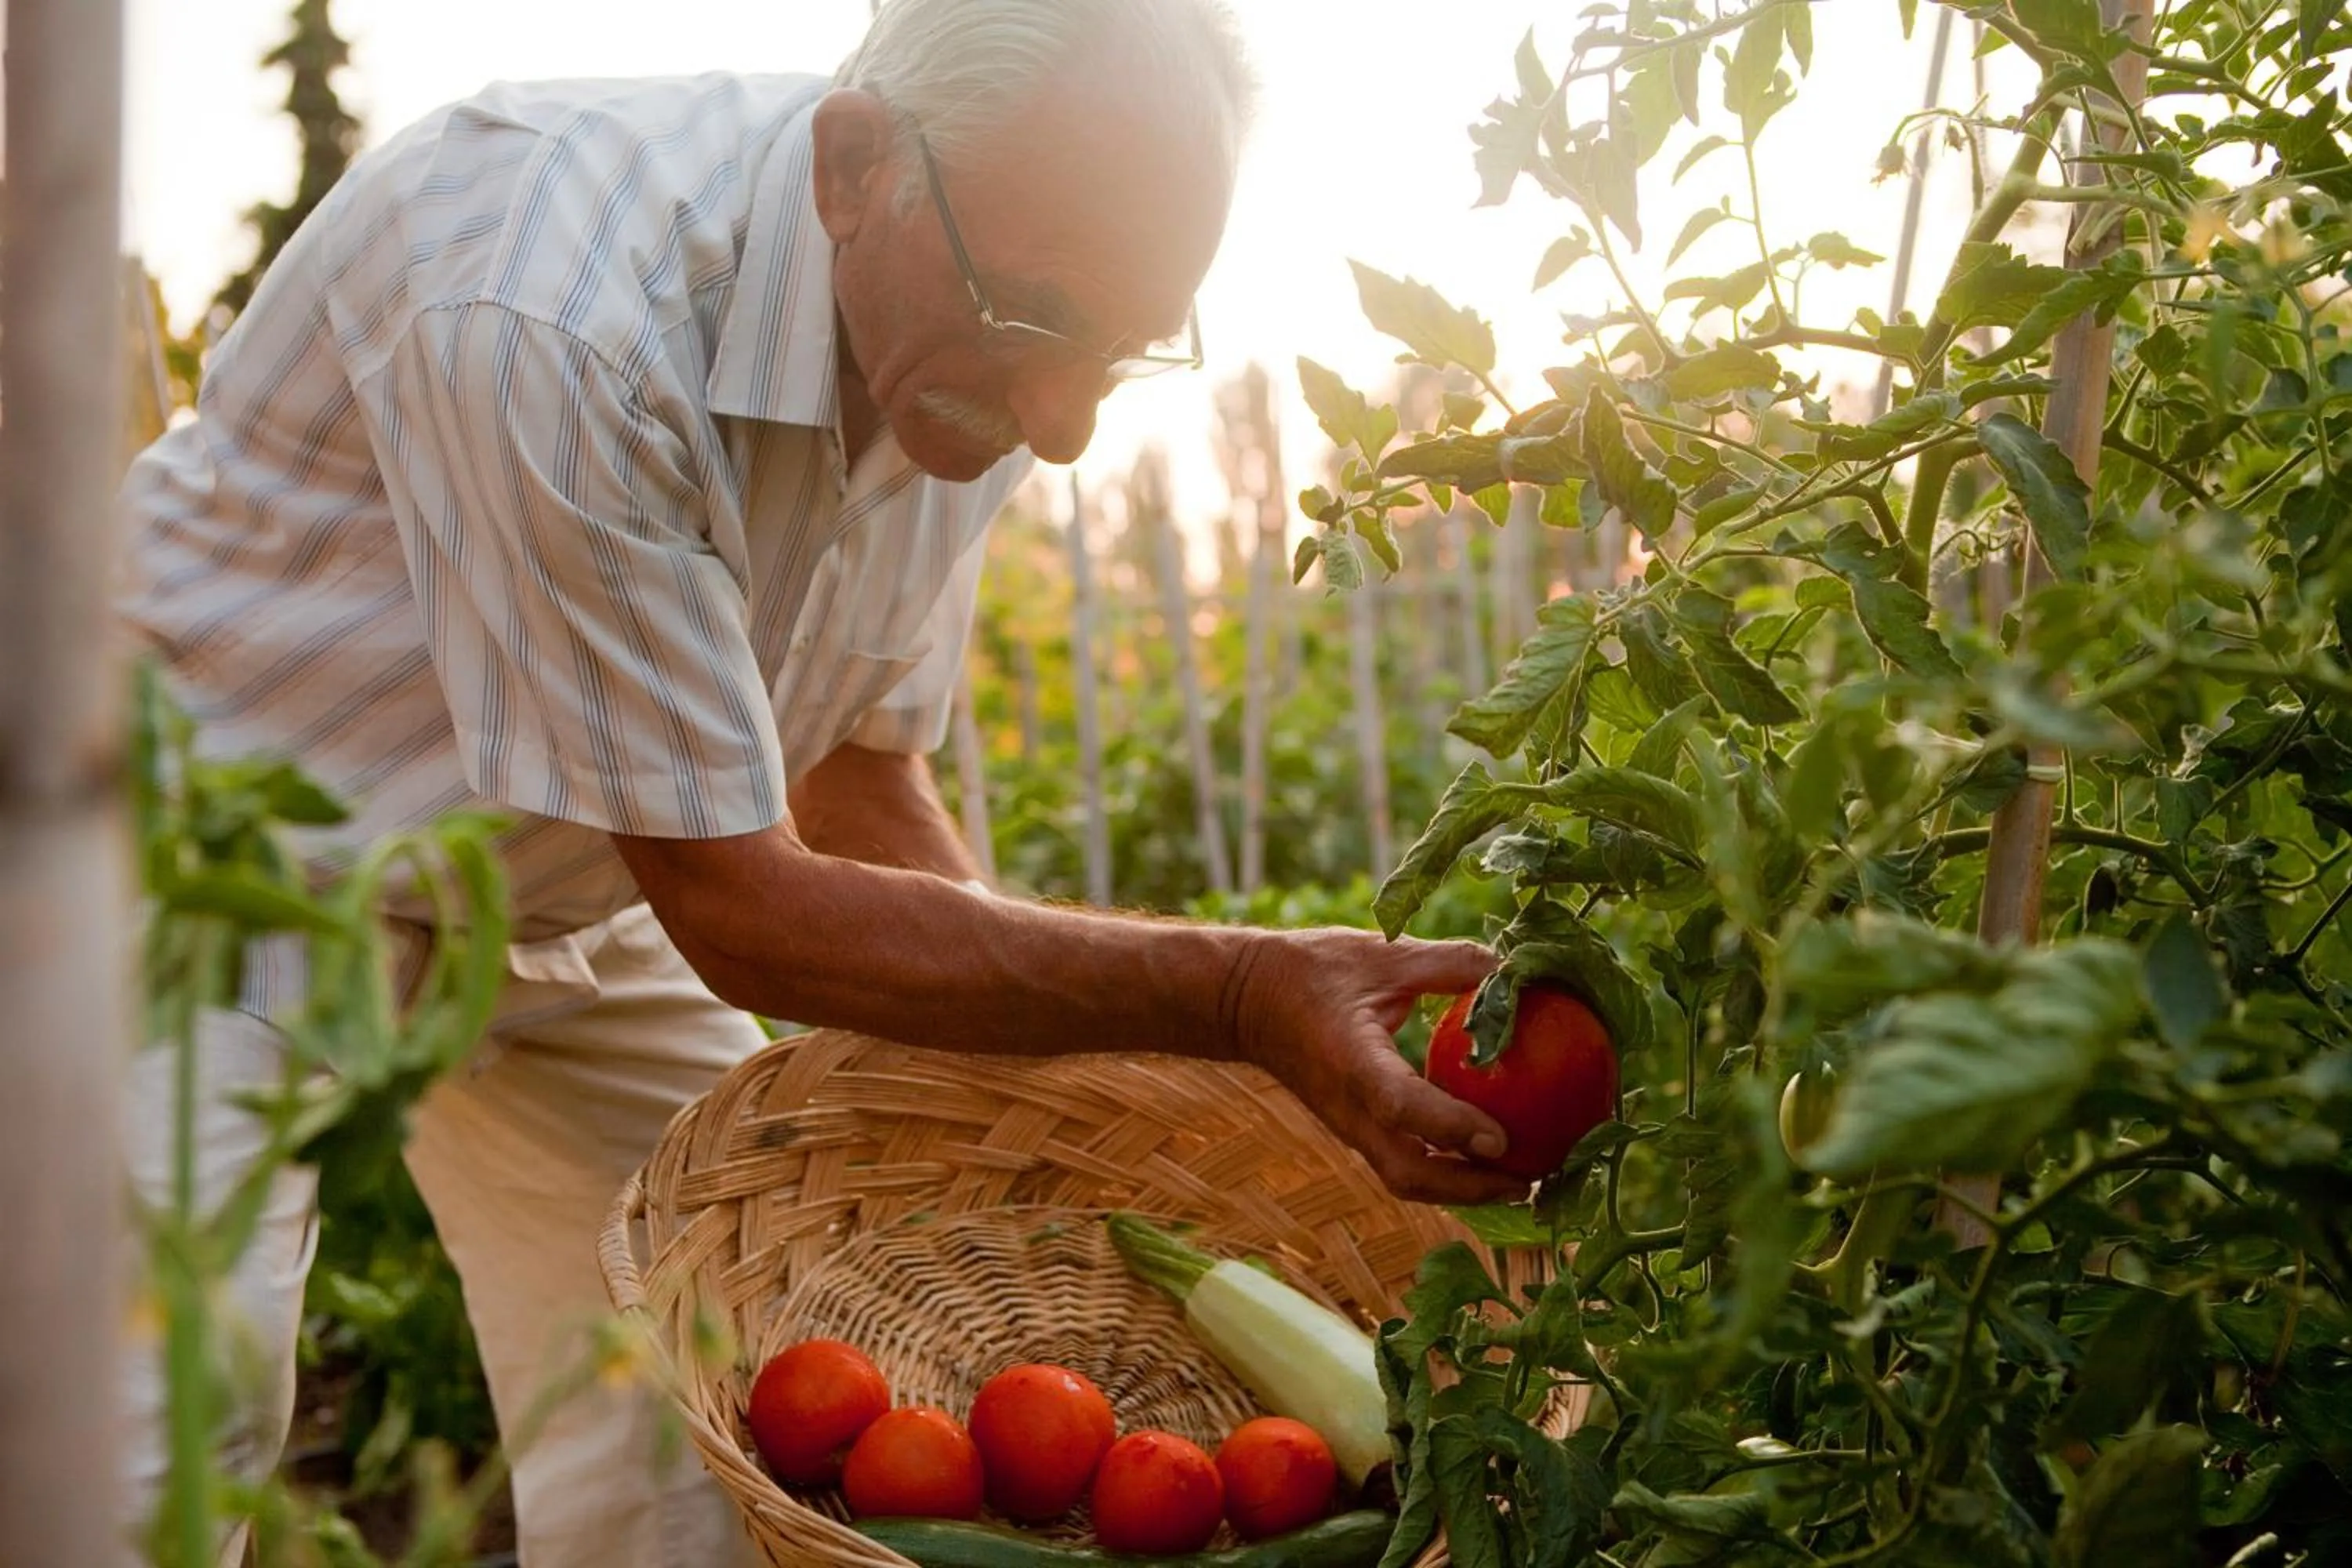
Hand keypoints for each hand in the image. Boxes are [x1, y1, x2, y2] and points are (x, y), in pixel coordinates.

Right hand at [1226, 929, 1530, 1205]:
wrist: (1243, 1001)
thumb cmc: (1310, 970)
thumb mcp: (1381, 955)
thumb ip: (1448, 963)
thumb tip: (1513, 971)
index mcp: (1350, 1062)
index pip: (1400, 1105)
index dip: (1452, 1127)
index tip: (1502, 1140)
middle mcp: (1348, 1107)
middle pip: (1409, 1174)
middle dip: (1472, 1189)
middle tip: (1530, 1180)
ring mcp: (1348, 1126)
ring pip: (1407, 1179)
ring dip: (1463, 1190)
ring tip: (1518, 1181)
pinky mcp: (1353, 1129)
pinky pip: (1403, 1165)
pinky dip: (1446, 1172)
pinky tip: (1484, 1158)